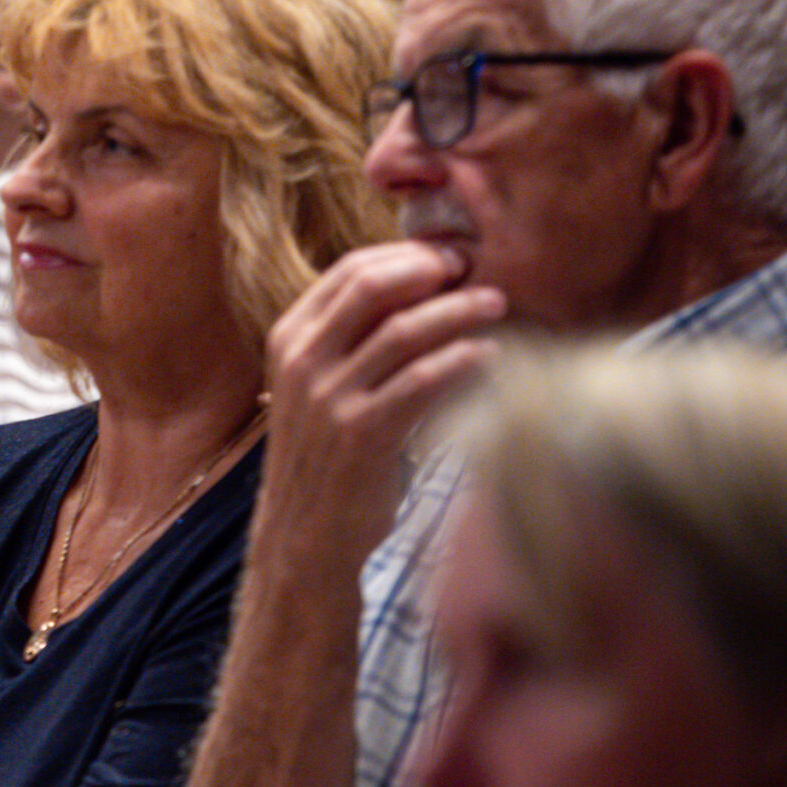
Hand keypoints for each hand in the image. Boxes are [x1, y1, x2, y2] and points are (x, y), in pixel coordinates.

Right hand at [258, 240, 506, 562]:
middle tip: (474, 269)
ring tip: (496, 304)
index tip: (448, 255)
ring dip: (459, 310)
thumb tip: (422, 285)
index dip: (404, 254)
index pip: (349, 271)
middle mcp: (303, 361)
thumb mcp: (319, 385)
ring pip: (404, 330)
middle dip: (430, 270)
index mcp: (289, 338)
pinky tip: (490, 356)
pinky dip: (462, 361)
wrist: (307, 532)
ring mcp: (329, 397)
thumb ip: (353, 338)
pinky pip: (422, 381)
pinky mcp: (362, 433)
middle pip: (372, 286)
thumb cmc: (327, 453)